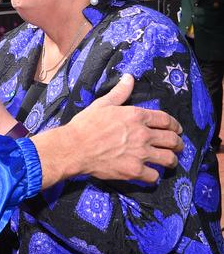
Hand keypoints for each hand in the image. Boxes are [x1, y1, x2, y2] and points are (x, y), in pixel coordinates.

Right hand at [31, 74, 183, 187]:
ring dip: (172, 160)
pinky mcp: (134, 171)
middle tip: (177, 146)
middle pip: (172, 140)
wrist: (74, 147)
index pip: (166, 120)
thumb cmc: (86, 124)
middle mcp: (142, 134)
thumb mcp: (102, 104)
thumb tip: (129, 77)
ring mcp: (140, 154)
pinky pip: (154, 176)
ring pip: (168, 159)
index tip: (176, 130)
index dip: (175, 125)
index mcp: (136, 116)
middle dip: (178, 144)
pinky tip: (150, 173)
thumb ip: (120, 92)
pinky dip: (154, 176)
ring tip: (170, 161)